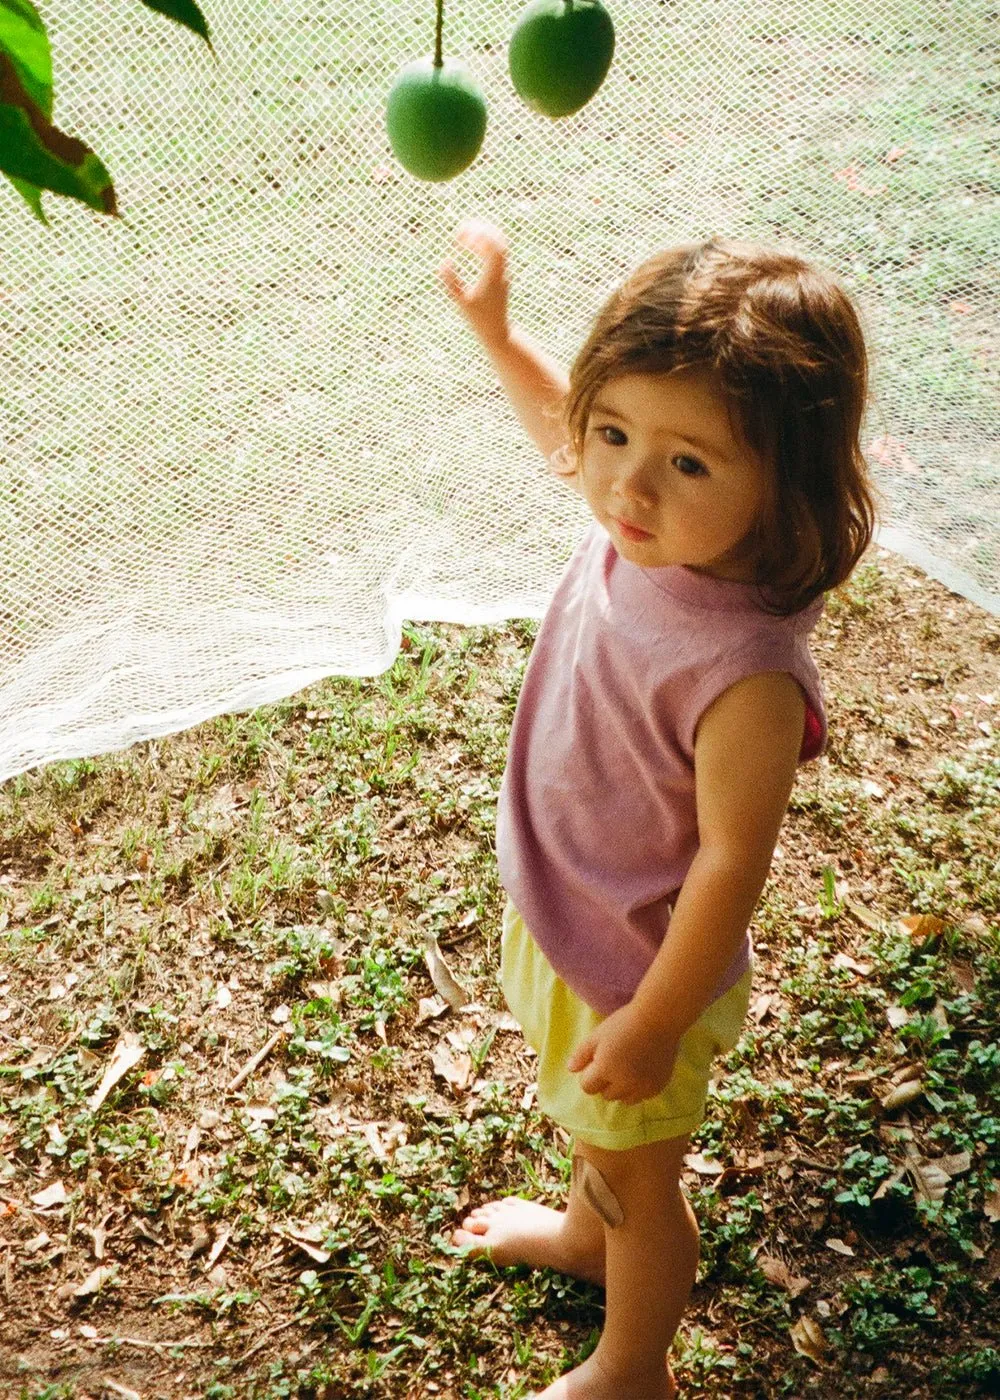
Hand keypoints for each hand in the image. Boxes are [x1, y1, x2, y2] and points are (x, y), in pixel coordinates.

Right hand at [438, 218, 509, 347]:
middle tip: (461, 229)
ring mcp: (504, 273)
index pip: (490, 245)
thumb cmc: (478, 320)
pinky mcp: (502, 276)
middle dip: (480, 229)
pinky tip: (472, 247)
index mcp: (493, 276)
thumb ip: (451, 282)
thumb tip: (444, 262)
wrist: (497, 333)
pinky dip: (486, 245)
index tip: (458, 237)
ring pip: (499, 245)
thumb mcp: (461, 302)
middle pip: (498, 240)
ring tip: (465, 235)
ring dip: (484, 236)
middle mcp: (502, 272)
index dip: (475, 235)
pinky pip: (497, 253)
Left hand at [567, 1005, 678, 1104]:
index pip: (587, 1087)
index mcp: (605, 1069)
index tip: (597, 1061)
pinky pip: (641, 1097)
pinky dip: (638, 1088)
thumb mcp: (597, 1035)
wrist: (658, 1019)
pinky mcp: (657, 1087)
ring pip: (624, 1099)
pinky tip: (641, 1071)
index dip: (589, 1074)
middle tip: (614, 1062)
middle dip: (605, 1082)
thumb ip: (581, 1054)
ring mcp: (642, 1087)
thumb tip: (571, 1070)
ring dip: (621, 1088)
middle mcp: (624, 1083)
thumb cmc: (624, 1023)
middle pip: (606, 1095)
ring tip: (627, 1068)